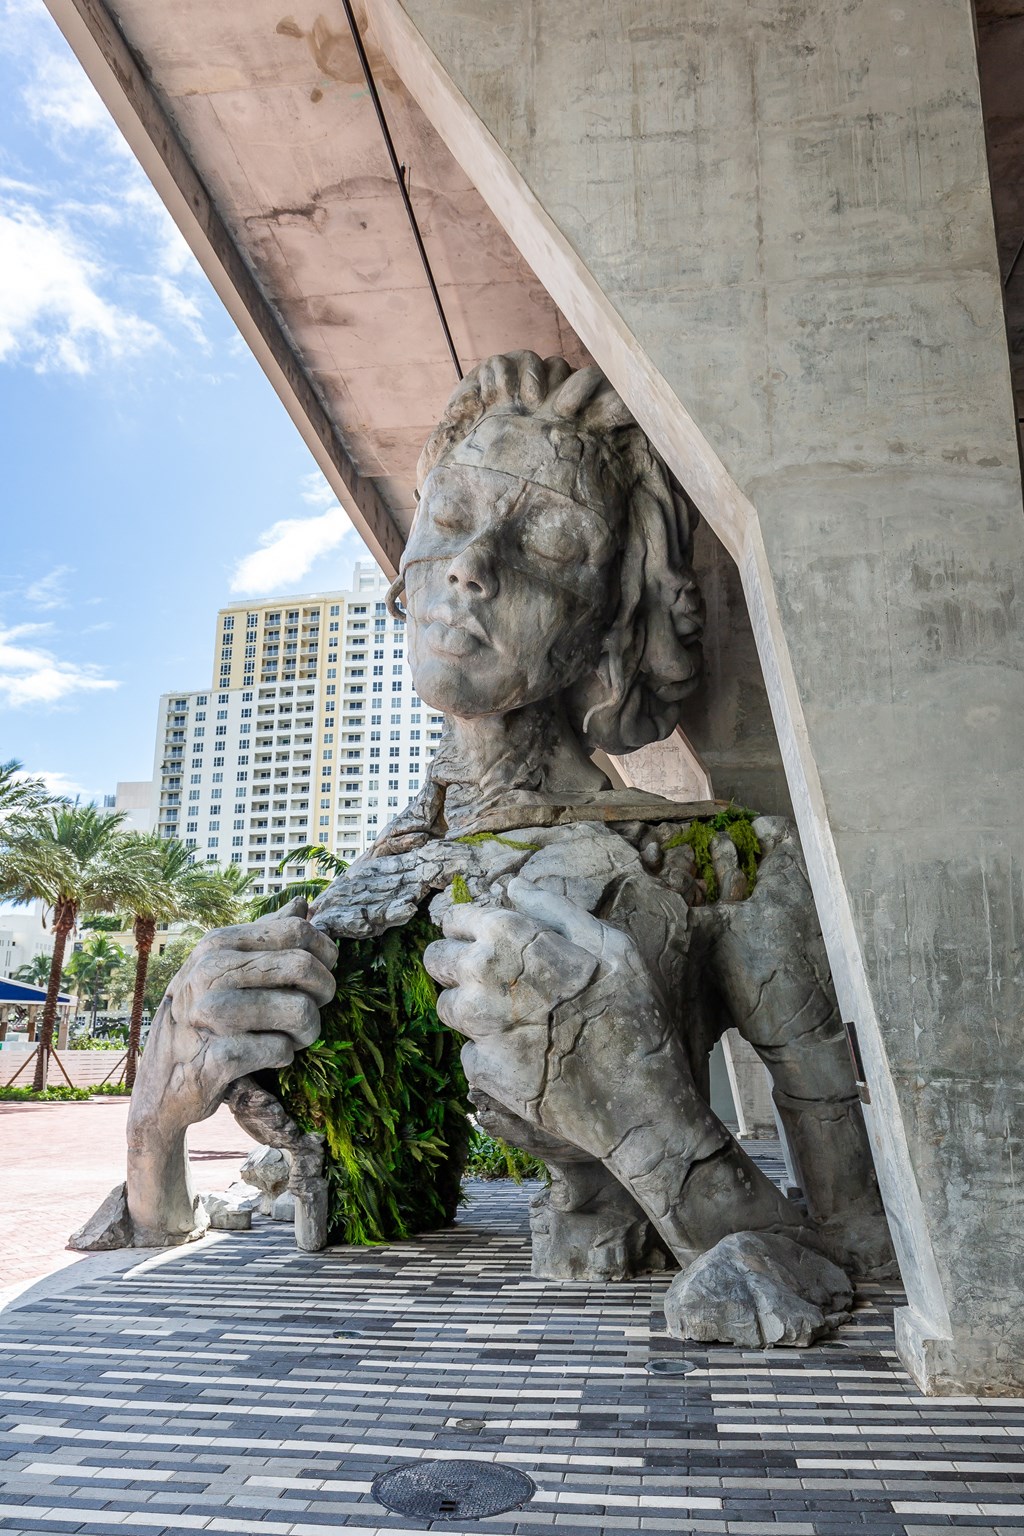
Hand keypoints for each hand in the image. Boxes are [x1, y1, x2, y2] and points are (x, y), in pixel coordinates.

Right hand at [126, 900, 336, 1244]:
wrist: (162, 1081)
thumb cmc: (203, 1016)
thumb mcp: (224, 967)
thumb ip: (265, 934)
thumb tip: (304, 903)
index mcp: (218, 945)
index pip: (296, 930)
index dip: (325, 952)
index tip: (324, 971)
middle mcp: (211, 973)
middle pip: (305, 967)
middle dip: (324, 992)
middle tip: (313, 1008)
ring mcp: (210, 1016)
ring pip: (301, 1011)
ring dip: (307, 1030)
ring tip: (291, 1036)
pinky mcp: (216, 1059)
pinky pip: (281, 1050)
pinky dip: (283, 1056)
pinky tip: (266, 1057)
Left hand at [424, 877, 699, 1160]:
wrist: (638, 1104)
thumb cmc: (636, 1018)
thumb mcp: (614, 948)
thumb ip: (557, 911)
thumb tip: (515, 887)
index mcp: (514, 939)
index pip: (458, 917)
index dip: (464, 923)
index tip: (480, 934)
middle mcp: (484, 978)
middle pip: (436, 959)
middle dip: (454, 963)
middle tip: (489, 978)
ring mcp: (478, 1027)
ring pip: (445, 1006)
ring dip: (467, 1008)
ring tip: (511, 1018)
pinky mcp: (480, 1070)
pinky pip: (468, 1051)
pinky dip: (488, 1052)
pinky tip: (524, 1056)